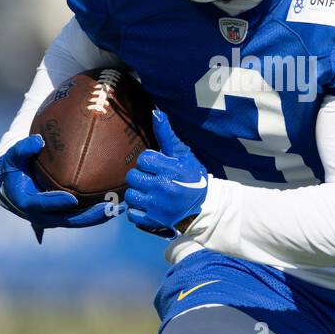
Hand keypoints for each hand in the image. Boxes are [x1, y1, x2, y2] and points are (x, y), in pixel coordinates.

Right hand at [0, 135, 120, 241]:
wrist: (11, 186)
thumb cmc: (14, 168)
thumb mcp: (13, 157)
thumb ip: (23, 149)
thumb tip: (38, 140)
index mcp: (27, 202)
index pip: (43, 204)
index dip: (56, 202)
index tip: (72, 199)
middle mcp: (42, 215)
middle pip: (67, 219)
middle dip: (88, 216)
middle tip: (107, 207)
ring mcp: (54, 218)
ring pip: (78, 221)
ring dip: (98, 217)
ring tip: (118, 208)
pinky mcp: (63, 216)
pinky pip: (82, 217)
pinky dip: (98, 213)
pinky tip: (116, 205)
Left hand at [125, 110, 208, 236]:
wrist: (204, 207)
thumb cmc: (192, 177)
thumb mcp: (182, 154)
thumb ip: (166, 135)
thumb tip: (156, 113)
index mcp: (169, 169)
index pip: (143, 159)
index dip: (149, 162)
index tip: (159, 167)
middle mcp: (162, 187)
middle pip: (133, 176)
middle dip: (142, 177)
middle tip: (154, 180)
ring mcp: (156, 205)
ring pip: (130, 195)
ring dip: (138, 193)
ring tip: (150, 193)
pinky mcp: (153, 220)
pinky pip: (132, 213)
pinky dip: (138, 210)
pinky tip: (149, 205)